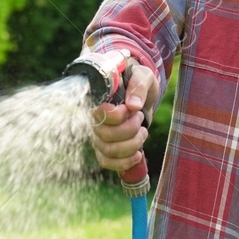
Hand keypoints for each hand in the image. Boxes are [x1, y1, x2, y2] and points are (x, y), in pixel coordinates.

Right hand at [89, 59, 159, 173]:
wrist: (141, 93)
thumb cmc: (138, 82)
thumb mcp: (143, 76)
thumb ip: (138, 86)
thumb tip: (133, 105)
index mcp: (100, 101)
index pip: (100, 115)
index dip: (118, 116)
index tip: (131, 108)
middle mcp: (95, 120)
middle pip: (106, 135)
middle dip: (131, 130)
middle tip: (140, 117)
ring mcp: (99, 136)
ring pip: (109, 151)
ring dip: (132, 145)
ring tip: (143, 132)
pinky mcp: (105, 148)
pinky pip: (107, 162)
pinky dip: (124, 163)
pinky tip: (138, 155)